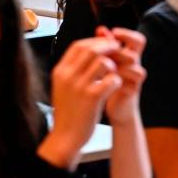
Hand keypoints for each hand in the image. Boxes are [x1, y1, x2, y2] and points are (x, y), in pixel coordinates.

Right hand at [42, 37, 121, 168]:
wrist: (65, 136)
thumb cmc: (67, 112)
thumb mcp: (63, 86)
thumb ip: (73, 69)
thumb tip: (88, 52)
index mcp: (60, 71)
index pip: (78, 45)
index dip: (94, 41)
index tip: (104, 44)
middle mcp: (68, 76)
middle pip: (91, 49)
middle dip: (107, 47)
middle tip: (117, 51)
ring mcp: (79, 86)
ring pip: (103, 62)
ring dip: (113, 65)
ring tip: (114, 73)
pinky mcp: (92, 97)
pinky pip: (111, 79)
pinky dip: (116, 80)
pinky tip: (114, 86)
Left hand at [98, 27, 146, 125]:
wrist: (117, 107)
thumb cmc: (110, 80)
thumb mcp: (107, 60)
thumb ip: (105, 45)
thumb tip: (101, 28)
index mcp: (130, 55)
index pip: (138, 39)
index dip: (127, 34)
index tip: (113, 32)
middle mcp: (136, 65)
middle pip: (136, 51)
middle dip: (119, 50)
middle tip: (105, 52)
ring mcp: (136, 78)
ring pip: (135, 66)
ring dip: (118, 65)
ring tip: (103, 67)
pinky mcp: (133, 91)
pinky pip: (129, 83)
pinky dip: (116, 79)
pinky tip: (104, 79)